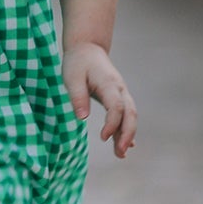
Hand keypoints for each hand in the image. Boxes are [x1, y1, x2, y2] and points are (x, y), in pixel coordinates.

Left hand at [62, 42, 136, 157]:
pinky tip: (125, 145)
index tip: (103, 138)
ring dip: (128, 135)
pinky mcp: (118, 98)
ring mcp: (121, 93)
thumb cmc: (78, 63)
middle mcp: (119, 89)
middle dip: (127, 134)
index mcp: (109, 83)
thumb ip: (78, 97)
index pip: (116, 107)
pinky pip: (126, 115)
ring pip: (130, 116)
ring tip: (120, 155)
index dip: (112, 124)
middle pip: (130, 114)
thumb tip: (82, 118)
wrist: (87, 48)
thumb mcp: (72, 78)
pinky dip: (126, 130)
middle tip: (120, 153)